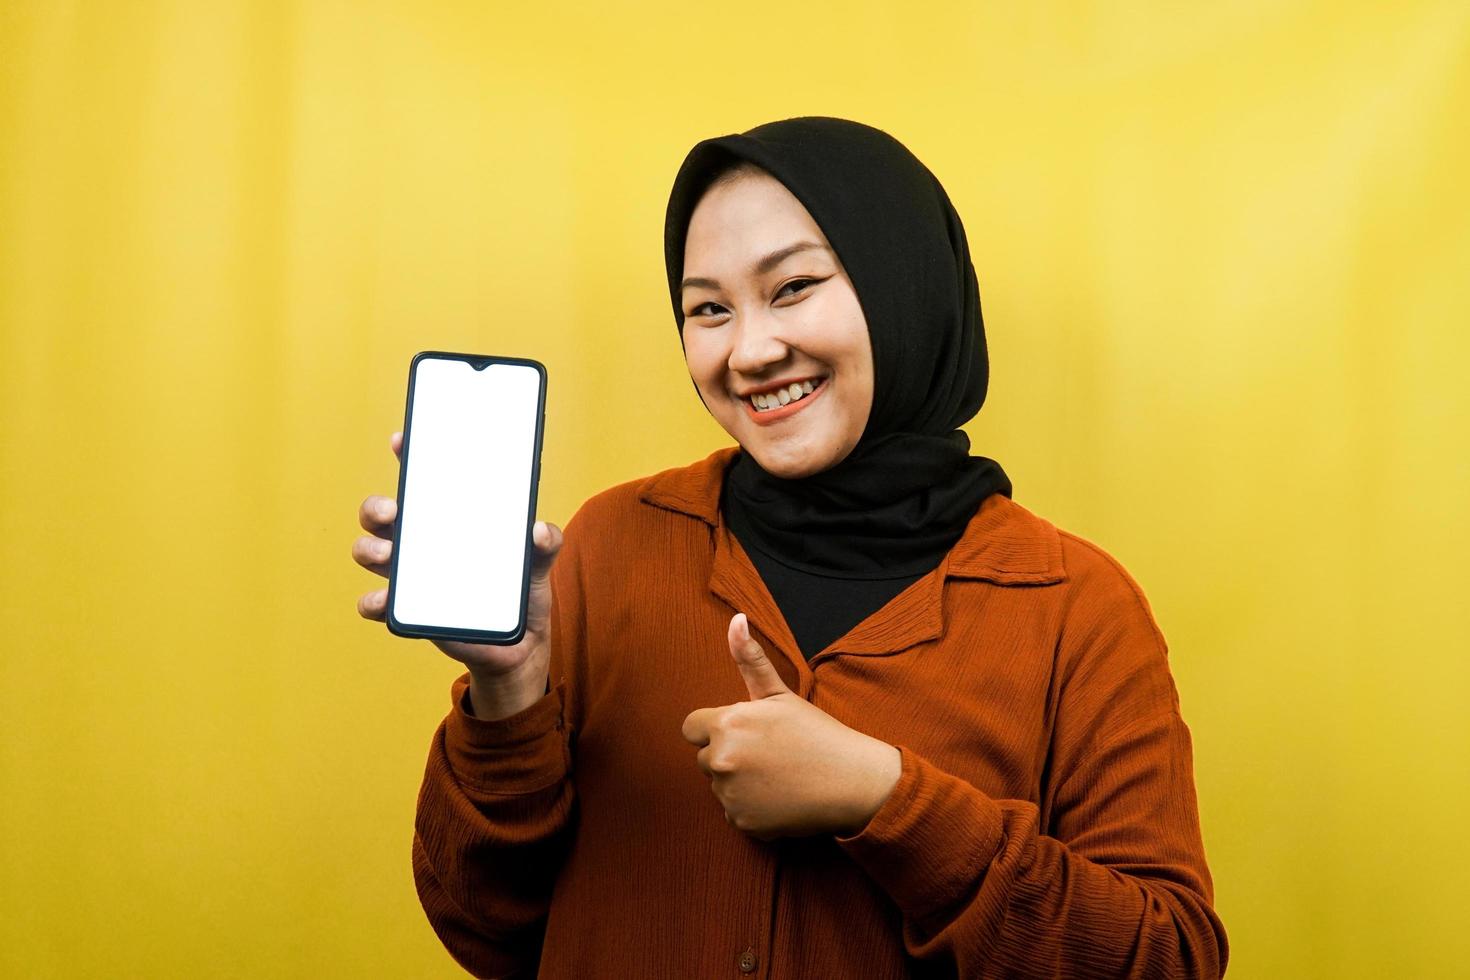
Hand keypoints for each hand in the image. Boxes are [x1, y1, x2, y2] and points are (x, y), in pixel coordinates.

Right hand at [353, 431, 562, 702]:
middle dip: (377, 507)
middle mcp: (420, 541)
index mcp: (447, 518)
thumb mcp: (537, 560)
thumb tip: (539, 530)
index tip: (403, 440)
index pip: (421, 479)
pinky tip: (386, 600)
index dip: (408, 455)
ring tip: (388, 554)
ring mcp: (409, 574)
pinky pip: (376, 603)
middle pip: (380, 513)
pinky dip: (375, 601)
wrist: (519, 644)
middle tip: (394, 511)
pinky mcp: (408, 610)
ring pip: (369, 550)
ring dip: (369, 548)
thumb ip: (545, 542)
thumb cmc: (521, 589)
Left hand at [680, 613, 901, 840]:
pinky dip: (751, 809)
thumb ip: (749, 659)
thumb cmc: (815, 733)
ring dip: (739, 782)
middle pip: (705, 758)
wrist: (850, 781)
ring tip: (777, 775)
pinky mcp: (742, 823)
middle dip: (728, 754)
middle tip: (768, 753)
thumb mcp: (780, 693)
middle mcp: (720, 761)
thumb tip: (735, 619)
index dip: (715, 728)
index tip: (744, 732)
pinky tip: (779, 797)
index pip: (691, 728)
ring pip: (719, 787)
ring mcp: (730, 796)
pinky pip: (734, 813)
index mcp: (725, 725)